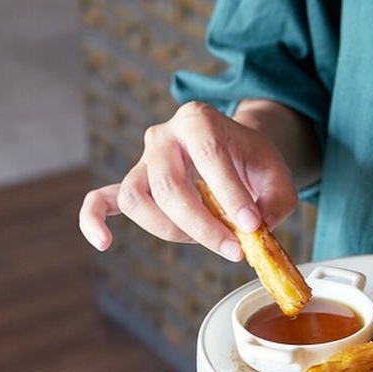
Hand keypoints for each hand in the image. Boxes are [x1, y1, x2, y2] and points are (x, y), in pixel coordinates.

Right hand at [79, 101, 296, 260]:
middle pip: (167, 185)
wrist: (236, 149)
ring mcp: (143, 159)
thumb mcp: (278, 174)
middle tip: (236, 250)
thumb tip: (257, 229)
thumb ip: (276, 201)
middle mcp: (164, 135)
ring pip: (136, 198)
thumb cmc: (254, 161)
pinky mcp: (133, 182)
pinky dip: (94, 219)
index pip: (209, 156)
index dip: (230, 195)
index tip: (252, 226)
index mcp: (200, 121)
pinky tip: (104, 242)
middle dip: (201, 225)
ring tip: (208, 241)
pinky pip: (101, 198)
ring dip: (170, 230)